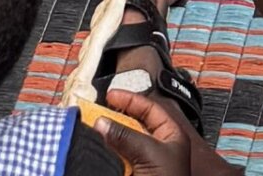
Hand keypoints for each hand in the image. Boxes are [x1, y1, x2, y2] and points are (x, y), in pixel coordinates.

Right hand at [88, 88, 238, 175]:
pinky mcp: (130, 175)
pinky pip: (116, 161)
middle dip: (115, 119)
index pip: (150, 109)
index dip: (130, 99)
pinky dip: (106, 156)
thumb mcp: (149, 154)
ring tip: (93, 131)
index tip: (110, 95)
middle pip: (133, 126)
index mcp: (170, 136)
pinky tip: (96, 151)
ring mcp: (143, 164)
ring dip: (108, 138)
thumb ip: (126, 136)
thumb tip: (103, 122)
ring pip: (122, 144)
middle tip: (97, 112)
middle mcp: (157, 148)